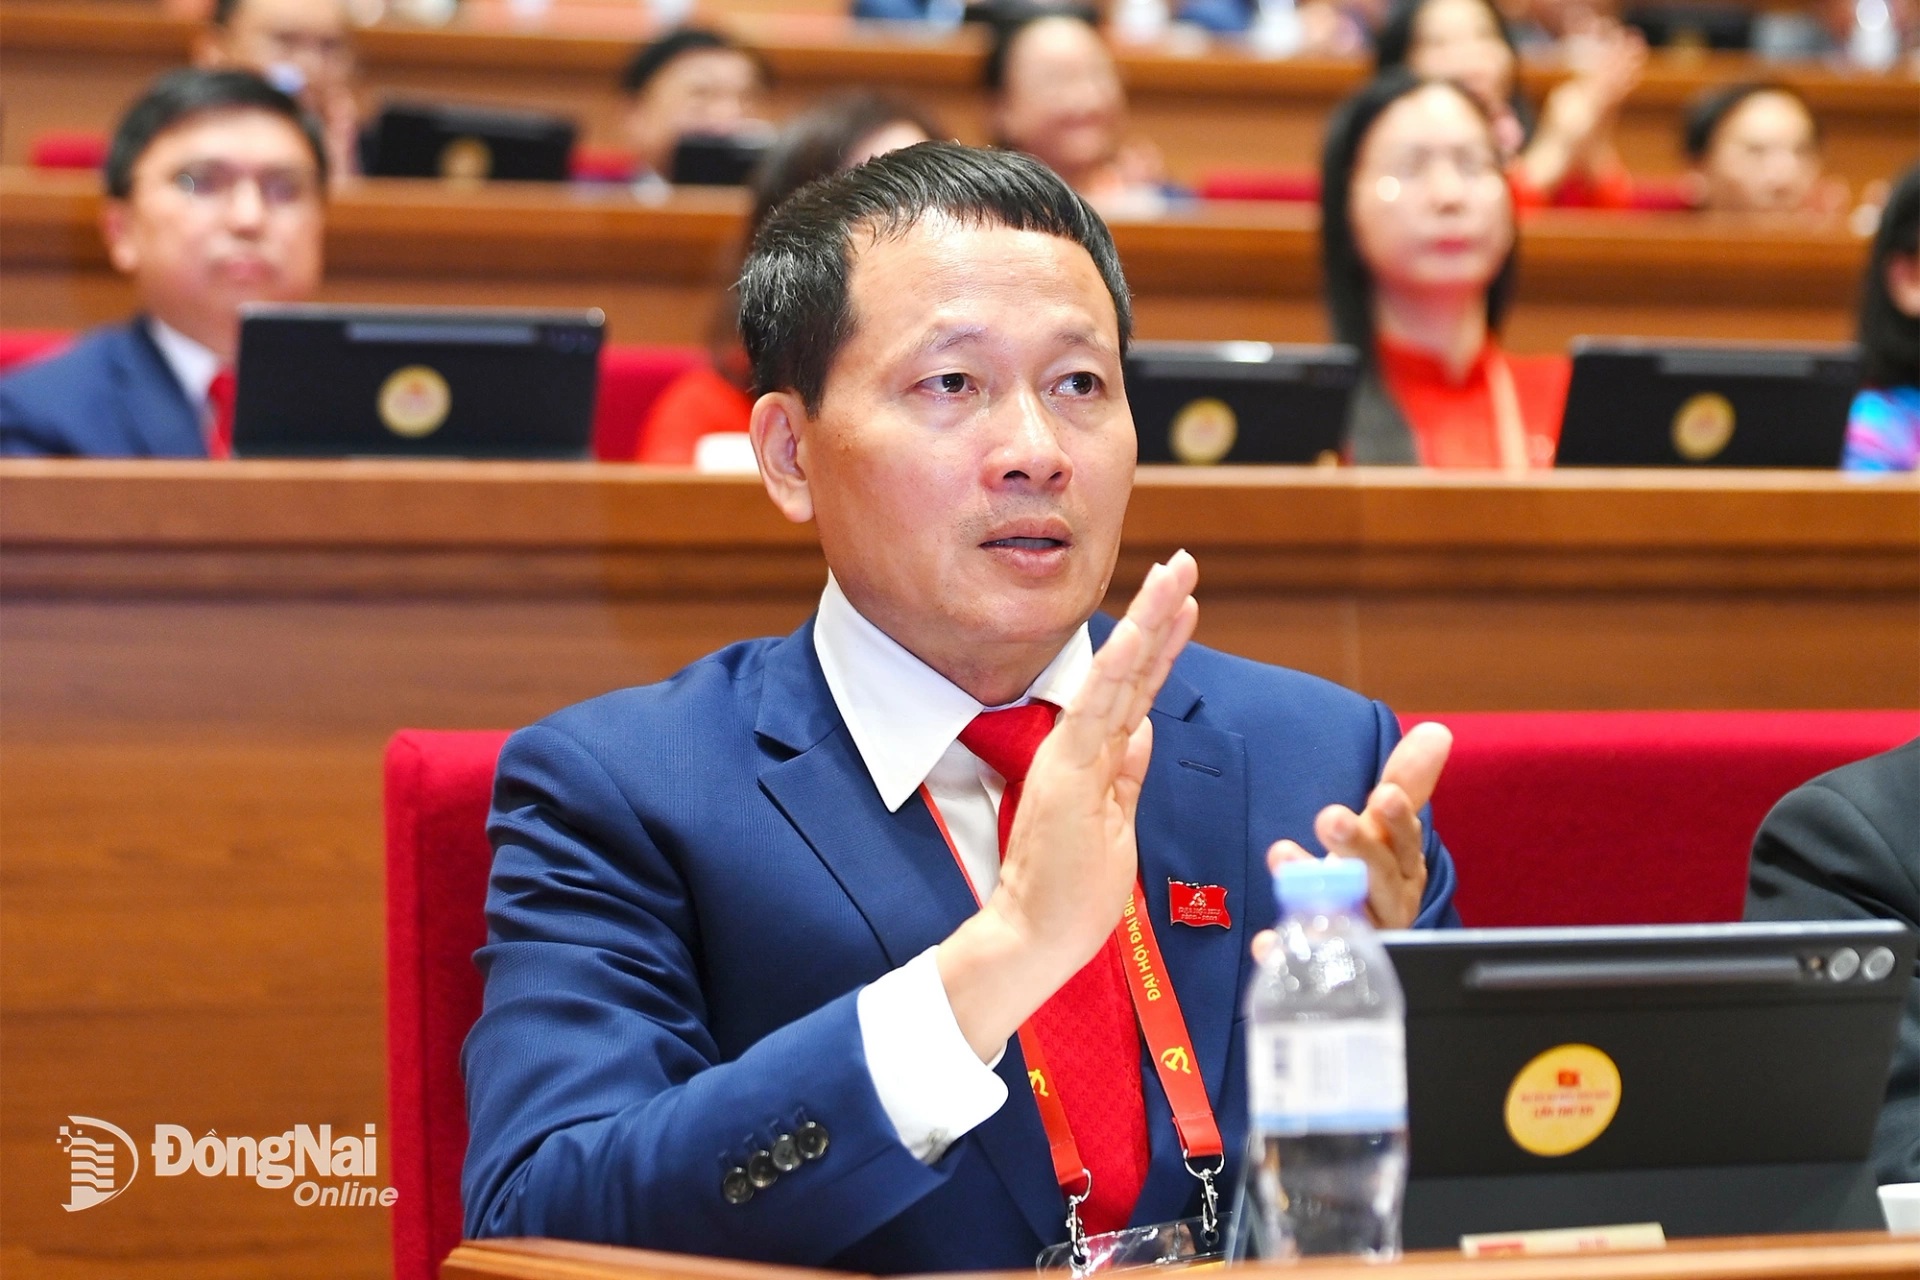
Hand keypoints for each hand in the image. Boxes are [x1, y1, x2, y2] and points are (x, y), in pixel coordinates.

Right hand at [939, 551, 1199, 1058]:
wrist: (1030, 935)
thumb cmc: (1069, 892)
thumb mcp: (1113, 826)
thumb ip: (1124, 777)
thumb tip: (1142, 734)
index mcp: (1092, 760)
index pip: (1134, 692)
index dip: (1160, 646)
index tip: (1184, 604)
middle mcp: (1079, 749)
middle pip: (1128, 670)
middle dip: (1158, 615)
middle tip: (1184, 564)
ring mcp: (1071, 758)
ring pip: (1116, 677)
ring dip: (1147, 625)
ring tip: (1174, 578)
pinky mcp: (1066, 775)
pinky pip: (1096, 712)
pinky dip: (1116, 670)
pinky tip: (1135, 634)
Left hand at [1251, 722, 1451, 965]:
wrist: (1366, 946)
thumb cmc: (1378, 875)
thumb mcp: (1391, 830)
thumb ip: (1408, 783)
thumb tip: (1436, 730)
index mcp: (1405, 870)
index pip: (1407, 842)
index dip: (1397, 820)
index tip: (1384, 794)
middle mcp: (1388, 906)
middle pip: (1377, 877)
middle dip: (1356, 847)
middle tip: (1330, 818)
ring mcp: (1360, 940)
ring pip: (1343, 916)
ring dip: (1314, 889)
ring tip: (1282, 855)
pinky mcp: (1326, 967)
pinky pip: (1306, 965)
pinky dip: (1286, 953)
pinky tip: (1266, 940)